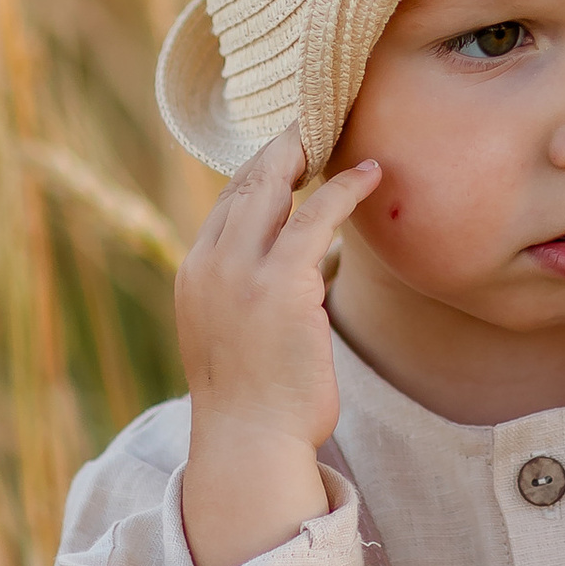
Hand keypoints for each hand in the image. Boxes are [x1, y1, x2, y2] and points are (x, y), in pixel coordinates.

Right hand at [175, 136, 379, 565]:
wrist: (249, 441)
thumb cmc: (255, 402)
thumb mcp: (237, 338)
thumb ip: (254, 297)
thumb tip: (305, 276)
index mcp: (194, 275)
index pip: (226, 205)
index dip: (258, 172)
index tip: (286, 153)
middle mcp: (210, 265)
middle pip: (245, 185)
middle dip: (278, 151)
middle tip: (312, 124)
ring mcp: (241, 272)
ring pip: (273, 189)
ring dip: (306, 156)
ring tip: (337, 135)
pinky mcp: (281, 283)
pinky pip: (315, 216)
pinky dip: (344, 188)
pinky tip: (370, 174)